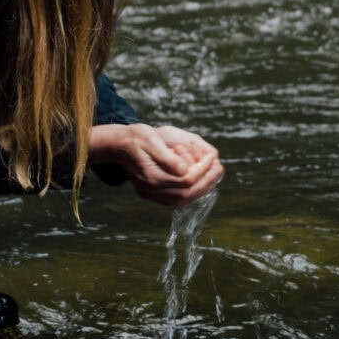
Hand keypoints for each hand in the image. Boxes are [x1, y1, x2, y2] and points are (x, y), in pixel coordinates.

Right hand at [89, 123, 223, 207]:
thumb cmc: (137, 138)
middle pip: (186, 193)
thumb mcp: (152, 140)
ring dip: (201, 189)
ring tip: (213, 176)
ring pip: (182, 200)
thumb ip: (168, 158)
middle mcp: (151, 190)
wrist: (119, 145)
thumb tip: (186, 170)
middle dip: (206, 181)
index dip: (202, 170)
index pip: (185, 180)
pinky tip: (200, 182)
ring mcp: (150, 194)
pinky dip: (191, 193)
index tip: (212, 158)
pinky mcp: (152, 195)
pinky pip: (176, 200)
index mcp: (151, 176)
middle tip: (219, 168)